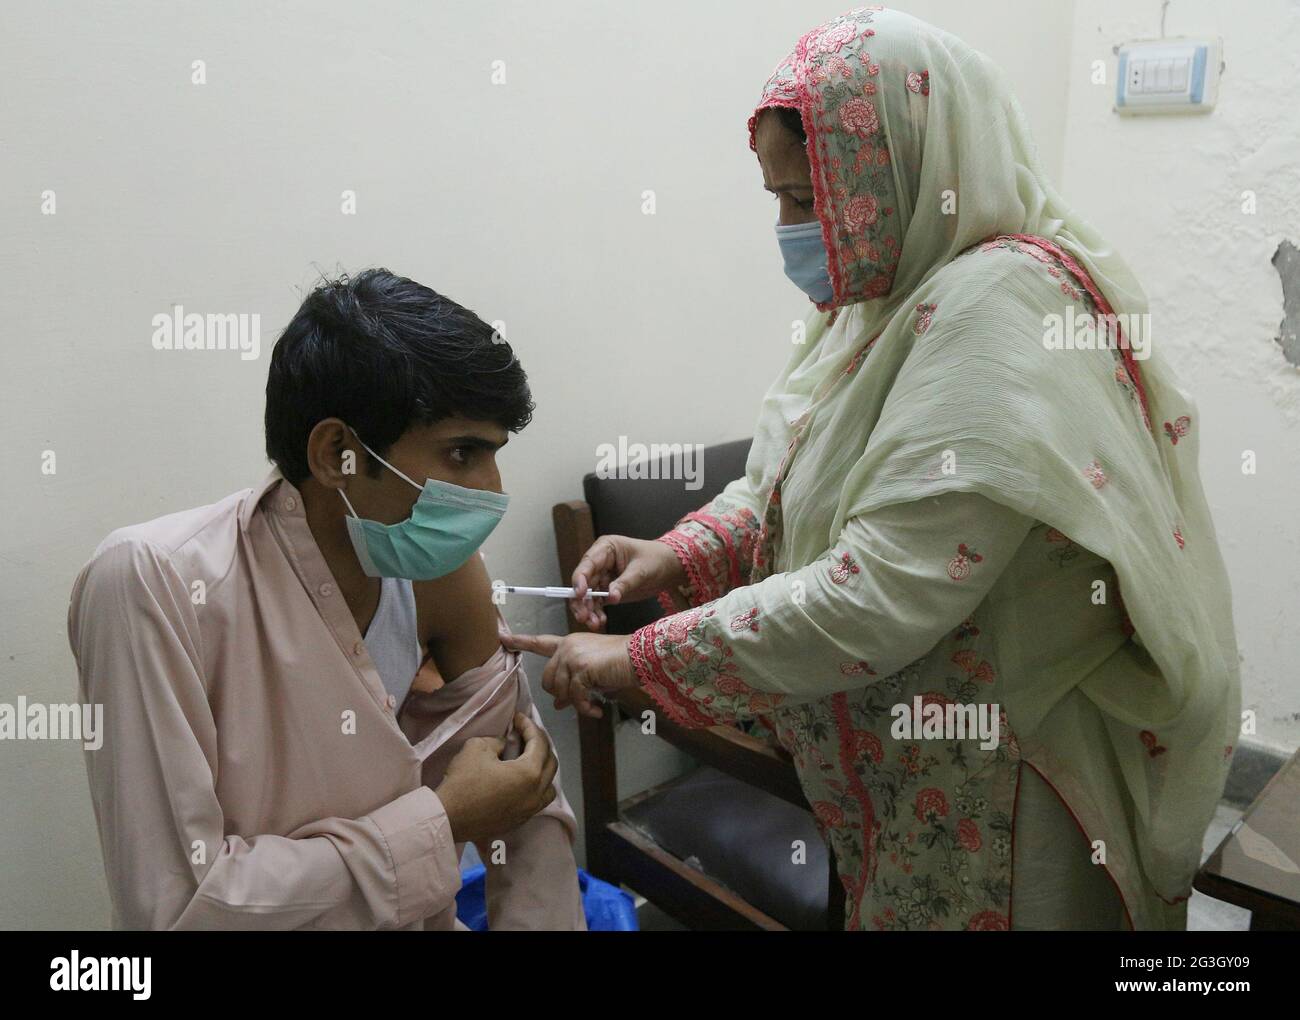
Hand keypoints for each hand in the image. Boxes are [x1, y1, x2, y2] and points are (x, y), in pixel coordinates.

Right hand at [434, 712, 557, 844]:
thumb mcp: (478, 747)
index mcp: (529, 773)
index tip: (518, 717)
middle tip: (524, 733)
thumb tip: (505, 745)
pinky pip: (538, 800)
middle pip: (550, 763)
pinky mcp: (520, 821)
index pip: (539, 743)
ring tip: (528, 758)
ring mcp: (529, 810)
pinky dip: (536, 786)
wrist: (448, 818)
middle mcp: (536, 793)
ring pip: (549, 785)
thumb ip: (498, 741)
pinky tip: (522, 780)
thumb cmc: (463, 781)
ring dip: (543, 768)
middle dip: (540, 744)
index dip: (529, 726)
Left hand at [501, 632, 636, 718]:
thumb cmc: (619, 665)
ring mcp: (572, 655)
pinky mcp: (581, 667)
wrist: (639, 658)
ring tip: (591, 706)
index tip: (503, 638)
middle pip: (547, 679)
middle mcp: (567, 646)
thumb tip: (558, 703)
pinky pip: (574, 696)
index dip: (520, 641)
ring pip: (558, 689)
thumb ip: (572, 684)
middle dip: (562, 695)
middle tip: (580, 702)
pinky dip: (584, 707)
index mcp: (568, 643)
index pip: (540, 643)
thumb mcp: (592, 675)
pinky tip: (595, 710)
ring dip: (575, 703)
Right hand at [570, 535, 684, 630]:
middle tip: (584, 616)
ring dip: (588, 610)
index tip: (579, 594)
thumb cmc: (656, 560)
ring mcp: (602, 577)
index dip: (580, 579)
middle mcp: (600, 562)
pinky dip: (596, 613)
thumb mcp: (642, 570)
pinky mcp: (607, 590)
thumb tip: (610, 597)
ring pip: (588, 595)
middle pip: (584, 582)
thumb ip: (625, 583)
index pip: (587, 564)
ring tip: (594, 624)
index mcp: (606, 548)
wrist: (669, 568)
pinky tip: (600, 622)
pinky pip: (597, 603)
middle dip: (582, 601)